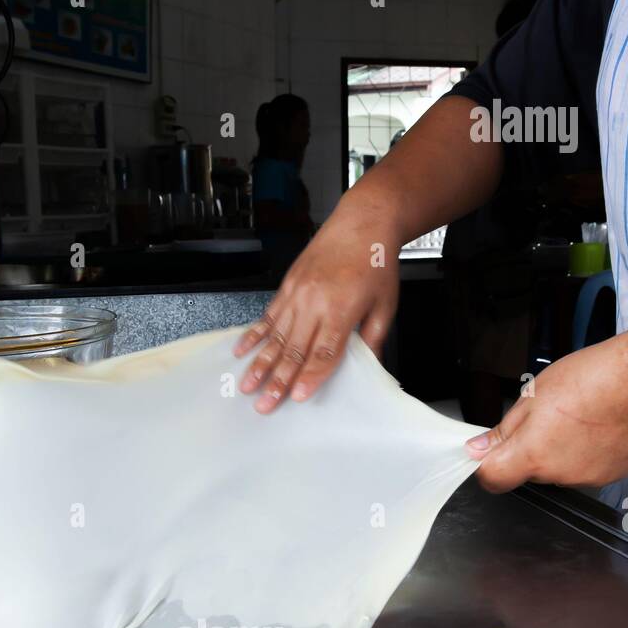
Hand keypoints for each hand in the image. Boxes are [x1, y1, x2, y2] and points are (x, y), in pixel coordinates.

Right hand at [233, 198, 401, 412]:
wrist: (362, 222)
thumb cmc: (375, 262)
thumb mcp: (385, 304)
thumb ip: (374, 338)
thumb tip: (370, 367)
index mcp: (341, 309)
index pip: (323, 352)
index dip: (310, 377)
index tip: (296, 397)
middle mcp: (314, 302)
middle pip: (294, 350)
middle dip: (277, 381)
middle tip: (264, 405)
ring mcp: (297, 294)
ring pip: (275, 337)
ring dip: (260, 364)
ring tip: (247, 385)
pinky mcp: (287, 287)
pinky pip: (267, 316)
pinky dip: (253, 335)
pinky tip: (241, 351)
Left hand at [468, 326, 627, 490]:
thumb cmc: (593, 378)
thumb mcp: (533, 395)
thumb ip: (504, 429)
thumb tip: (478, 448)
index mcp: (533, 453)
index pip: (493, 479)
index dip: (487, 466)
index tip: (489, 454)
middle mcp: (557, 473)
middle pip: (527, 471)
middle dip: (530, 449)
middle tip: (547, 419)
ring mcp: (584, 478)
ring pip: (556, 470)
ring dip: (558, 451)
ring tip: (577, 420)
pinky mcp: (607, 476)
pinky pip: (583, 469)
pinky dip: (583, 454)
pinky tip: (594, 429)